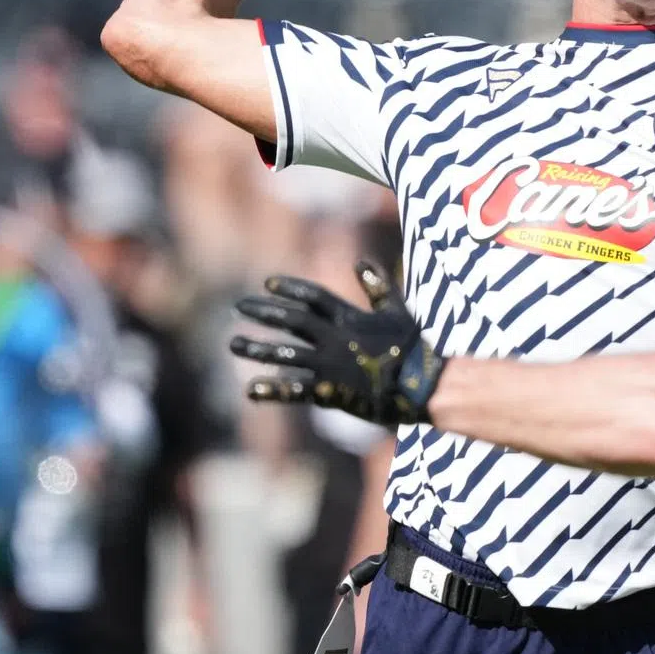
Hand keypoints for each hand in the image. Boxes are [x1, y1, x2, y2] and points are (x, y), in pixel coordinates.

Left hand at [229, 261, 442, 425]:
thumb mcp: (397, 309)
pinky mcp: (330, 391)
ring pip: (286, 354)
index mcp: (350, 317)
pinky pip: (296, 390)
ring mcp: (330, 365)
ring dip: (258, 348)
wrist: (421, 384)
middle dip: (264, 312)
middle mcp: (335, 338)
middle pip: (292, 320)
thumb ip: (378, 287)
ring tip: (233, 344)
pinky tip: (251, 390)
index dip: (290, 288)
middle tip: (239, 307)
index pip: (313, 296)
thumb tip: (361, 262)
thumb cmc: (412, 347)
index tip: (268, 283)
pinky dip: (273, 390)